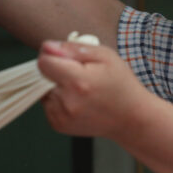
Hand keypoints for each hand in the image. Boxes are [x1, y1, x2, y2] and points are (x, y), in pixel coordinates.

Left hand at [37, 40, 151, 140]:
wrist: (130, 118)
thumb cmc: (121, 84)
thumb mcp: (105, 55)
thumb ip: (73, 49)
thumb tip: (47, 47)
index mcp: (77, 82)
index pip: (43, 63)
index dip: (53, 56)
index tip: (67, 58)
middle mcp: (66, 102)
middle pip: (42, 76)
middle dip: (56, 71)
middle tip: (80, 76)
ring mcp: (61, 116)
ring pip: (43, 91)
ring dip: (56, 86)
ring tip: (80, 90)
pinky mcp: (58, 125)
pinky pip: (48, 104)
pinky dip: (58, 100)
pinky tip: (78, 101)